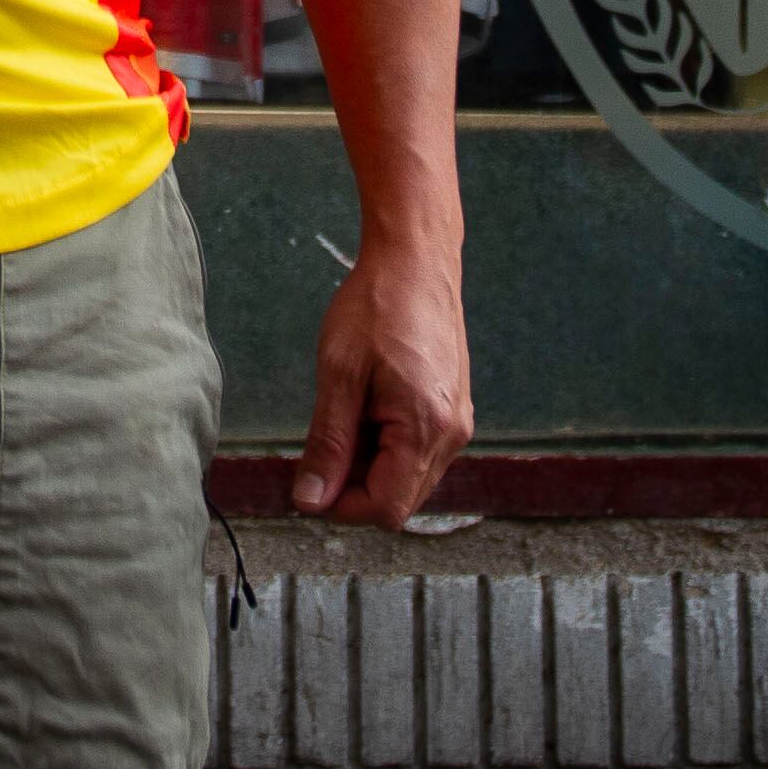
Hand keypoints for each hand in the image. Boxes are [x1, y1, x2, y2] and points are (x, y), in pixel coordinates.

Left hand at [292, 235, 471, 524]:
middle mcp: (452, 433)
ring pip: (408, 476)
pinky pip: (418, 450)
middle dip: (355, 485)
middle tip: (323, 443)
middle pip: (400, 498)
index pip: (386, 508)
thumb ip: (327, 444)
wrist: (415, 260)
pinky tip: (366, 405)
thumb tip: (310, 499)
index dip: (342, 506)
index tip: (310, 483)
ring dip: (370, 463)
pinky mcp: (452, 408)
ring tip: (347, 412)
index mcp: (426, 428)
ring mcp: (456, 421)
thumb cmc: (377, 305)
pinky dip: (386, 443)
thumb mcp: (338, 376)